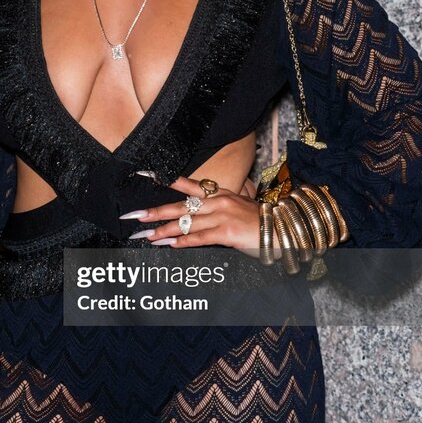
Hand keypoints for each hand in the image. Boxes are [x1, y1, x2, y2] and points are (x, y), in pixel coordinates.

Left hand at [124, 174, 267, 255]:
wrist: (284, 230)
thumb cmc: (261, 224)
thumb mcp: (238, 211)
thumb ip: (216, 214)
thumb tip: (193, 222)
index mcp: (221, 194)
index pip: (189, 185)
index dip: (167, 181)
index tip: (145, 176)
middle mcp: (219, 201)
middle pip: (181, 206)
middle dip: (156, 212)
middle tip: (136, 216)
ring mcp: (223, 216)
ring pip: (186, 223)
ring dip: (164, 231)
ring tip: (148, 236)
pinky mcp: (227, 232)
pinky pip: (200, 237)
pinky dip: (183, 242)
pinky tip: (170, 245)